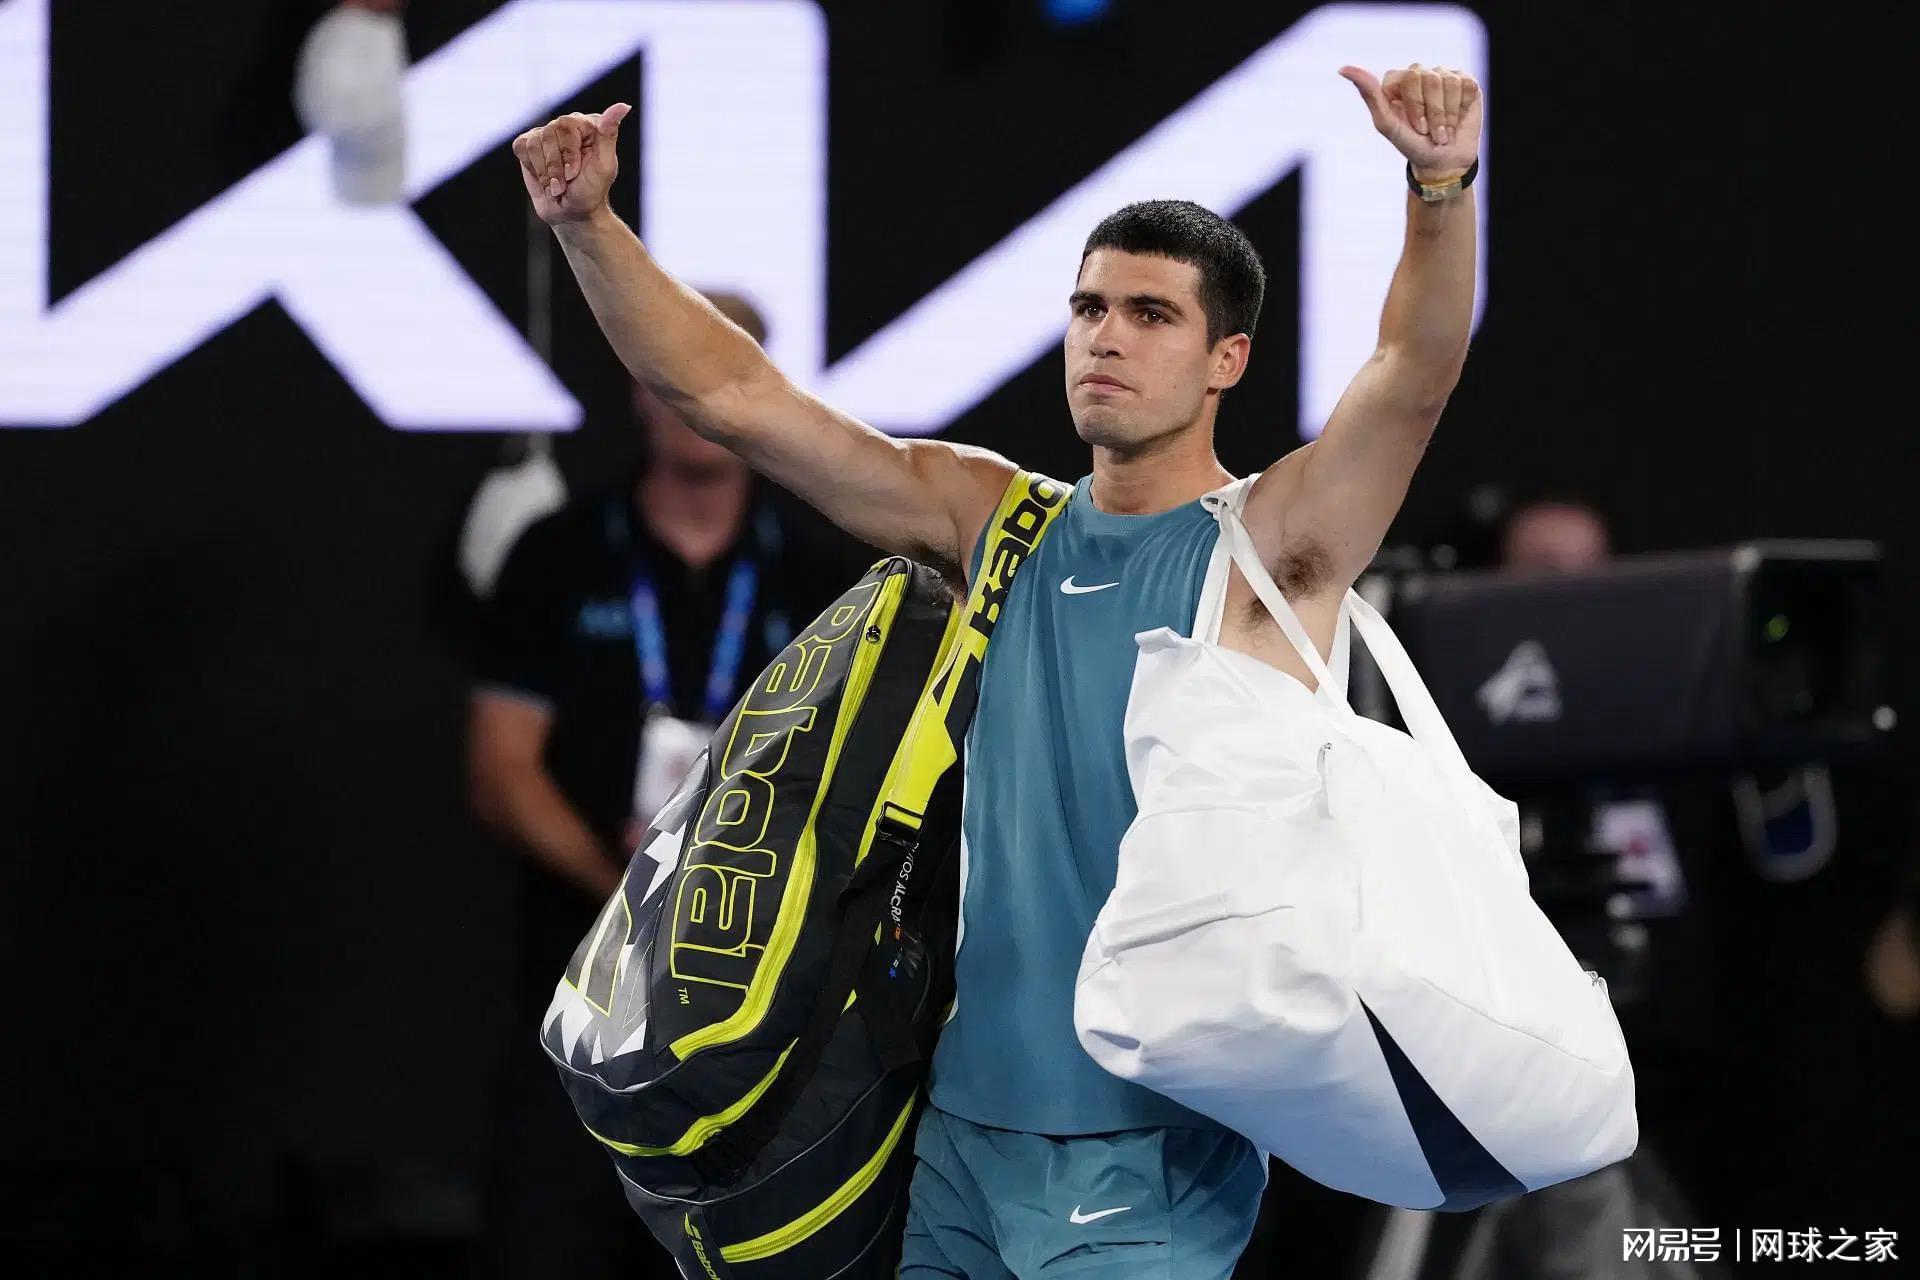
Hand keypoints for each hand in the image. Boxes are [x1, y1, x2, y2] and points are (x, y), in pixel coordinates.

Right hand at [512, 102, 630, 224]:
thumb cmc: (591, 191)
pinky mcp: (528, 143)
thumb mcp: (604, 165)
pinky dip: (533, 168)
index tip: (574, 174)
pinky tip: (545, 177)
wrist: (572, 212)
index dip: (568, 154)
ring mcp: (547, 132)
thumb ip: (609, 134)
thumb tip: (623, 106)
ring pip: (533, 144)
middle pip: (549, 134)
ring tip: (557, 185)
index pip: (568, 126)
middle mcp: (568, 124)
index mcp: (589, 125)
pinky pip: (521, 148)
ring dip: (545, 172)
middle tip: (566, 183)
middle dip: (556, 167)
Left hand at [1338, 63, 1481, 180]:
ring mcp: (1443, 76)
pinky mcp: (1465, 81)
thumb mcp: (1387, 125)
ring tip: (1443, 132)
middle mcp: (1420, 74)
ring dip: (1447, 115)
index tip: (1415, 129)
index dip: (1415, 106)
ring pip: (1449, 82)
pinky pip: (1466, 85)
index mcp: (1398, 81)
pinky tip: (1457, 120)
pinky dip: (1462, 109)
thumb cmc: (1412, 145)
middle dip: (1431, 112)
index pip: (1408, 79)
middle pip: (1429, 78)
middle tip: (1429, 132)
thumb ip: (1369, 95)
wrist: (1443, 161)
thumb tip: (1343, 68)